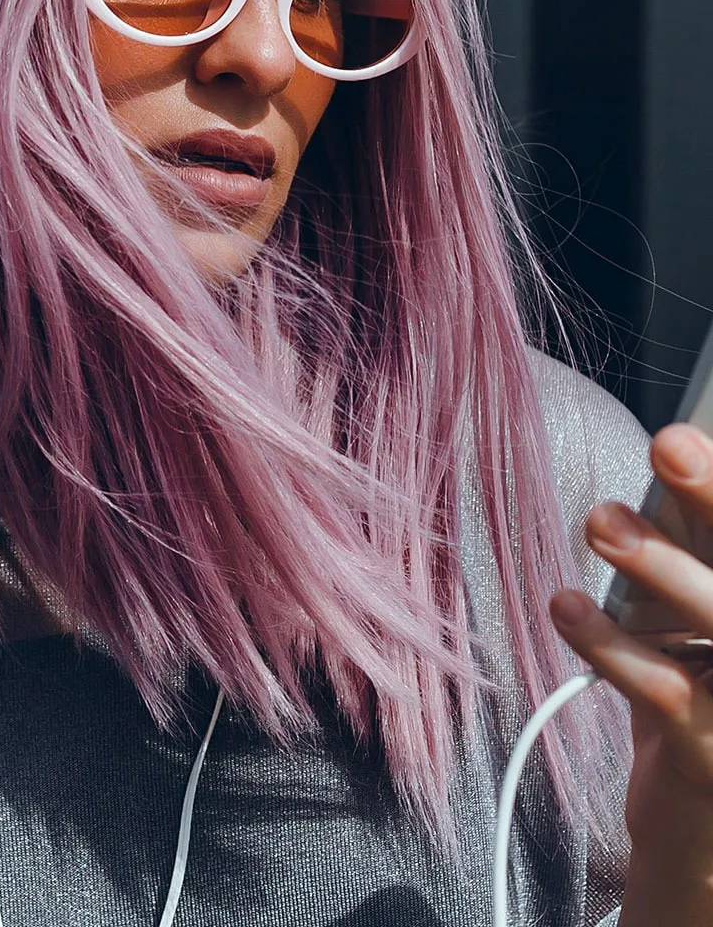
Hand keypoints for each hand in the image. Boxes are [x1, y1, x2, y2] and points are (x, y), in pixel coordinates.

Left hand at [551, 423, 712, 919]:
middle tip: (670, 443)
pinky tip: (565, 604)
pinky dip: (609, 644)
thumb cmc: (695, 696)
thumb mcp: (690, 619)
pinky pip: (662, 688)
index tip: (685, 434)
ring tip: (599, 518)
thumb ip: (682, 553)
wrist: (700, 831)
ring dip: (657, 565)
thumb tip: (667, 462)